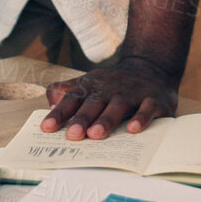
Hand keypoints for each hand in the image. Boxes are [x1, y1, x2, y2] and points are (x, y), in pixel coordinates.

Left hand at [41, 57, 178, 140]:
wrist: (151, 66)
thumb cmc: (113, 84)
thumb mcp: (88, 83)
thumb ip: (66, 92)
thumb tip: (49, 105)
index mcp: (92, 86)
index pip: (72, 98)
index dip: (60, 113)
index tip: (46, 128)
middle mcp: (110, 88)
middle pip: (94, 102)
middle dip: (82, 118)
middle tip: (72, 135)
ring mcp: (133, 92)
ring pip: (118, 105)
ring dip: (107, 119)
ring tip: (96, 134)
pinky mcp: (154, 99)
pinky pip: (148, 108)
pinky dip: (141, 118)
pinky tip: (133, 129)